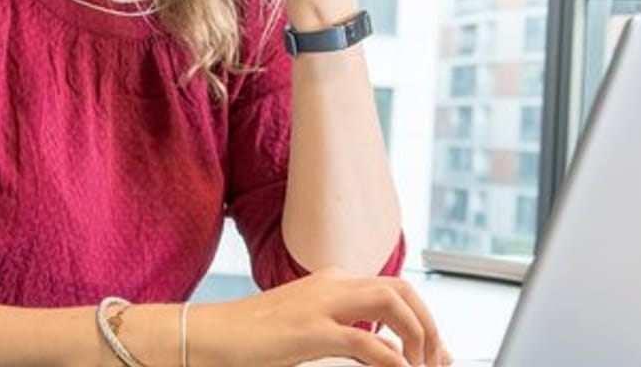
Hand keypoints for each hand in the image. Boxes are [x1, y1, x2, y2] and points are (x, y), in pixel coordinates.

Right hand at [193, 268, 452, 365]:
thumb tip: (389, 351)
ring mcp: (319, 303)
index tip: (433, 350)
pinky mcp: (308, 330)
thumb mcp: (309, 333)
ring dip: (416, 333)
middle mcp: (330, 283)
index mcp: (331, 282)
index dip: (422, 316)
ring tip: (420, 365)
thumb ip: (350, 335)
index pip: (393, 287)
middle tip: (435, 359)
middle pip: (401, 287)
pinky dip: (390, 357)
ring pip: (391, 301)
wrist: (205, 337)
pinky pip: (364, 339)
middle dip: (428, 322)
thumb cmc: (250, 339)